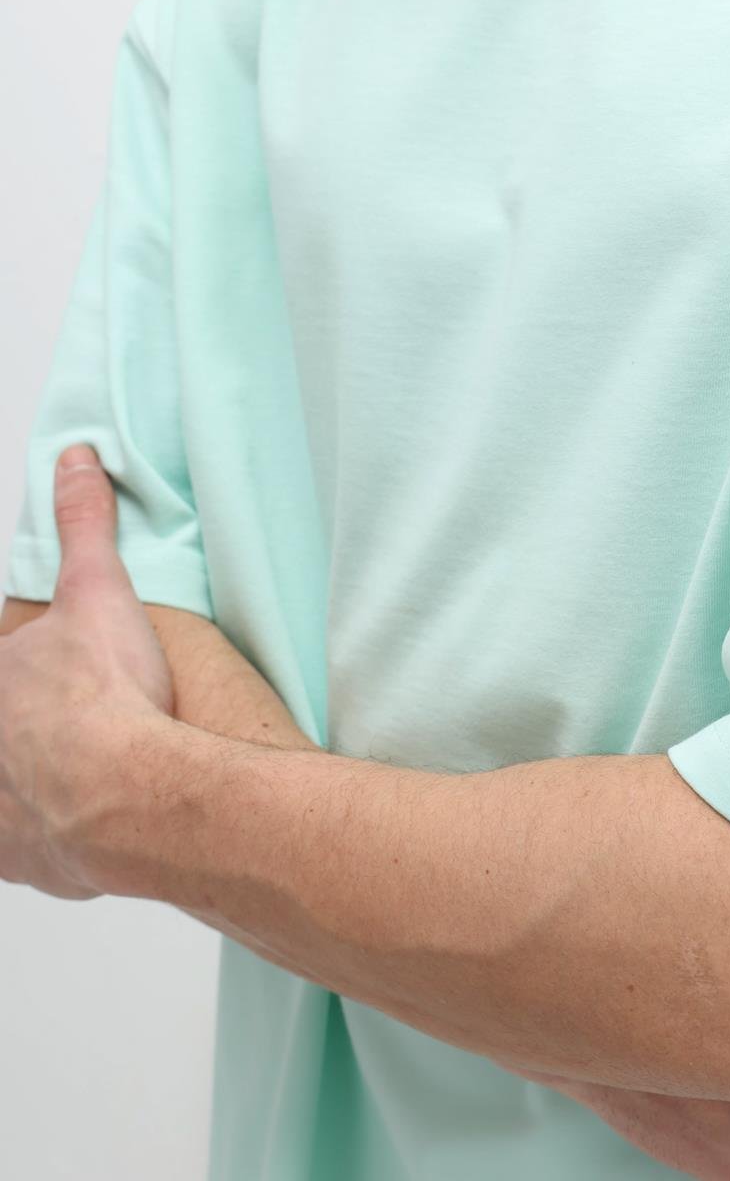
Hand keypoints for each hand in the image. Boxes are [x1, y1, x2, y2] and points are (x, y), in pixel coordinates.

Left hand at [0, 444, 174, 900]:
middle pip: (7, 724)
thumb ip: (83, 523)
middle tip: (71, 716)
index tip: (53, 676)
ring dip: (21, 777)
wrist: (128, 795)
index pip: (6, 660)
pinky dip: (34, 836)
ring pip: (3, 784)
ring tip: (66, 768)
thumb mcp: (98, 588)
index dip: (26, 666)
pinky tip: (64, 824)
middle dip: (26, 721)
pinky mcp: (15, 858)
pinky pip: (14, 846)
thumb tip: (74, 461)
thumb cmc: (107, 698)